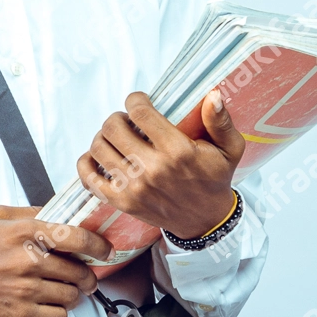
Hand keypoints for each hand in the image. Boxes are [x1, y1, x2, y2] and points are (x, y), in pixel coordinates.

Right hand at [0, 205, 112, 316]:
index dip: (97, 244)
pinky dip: (59, 312)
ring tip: (64, 289)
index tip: (105, 249)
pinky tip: (49, 304)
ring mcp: (24, 290)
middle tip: (83, 275)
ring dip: (73, 293)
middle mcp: (27, 260)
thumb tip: (59, 214)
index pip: (75, 237)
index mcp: (23, 232)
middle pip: (79, 271)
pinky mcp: (19, 314)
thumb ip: (30, 213)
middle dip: (86, 274)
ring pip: (72, 296)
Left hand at [76, 89, 243, 239]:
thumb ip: (221, 121)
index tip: (139, 101)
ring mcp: (134, 188)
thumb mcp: (230, 149)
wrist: (205, 221)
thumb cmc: (215, 179)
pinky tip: (98, 156)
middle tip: (128, 122)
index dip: (135, 99)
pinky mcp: (121, 202)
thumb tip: (212, 95)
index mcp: (178, 151)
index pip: (140, 112)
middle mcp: (152, 169)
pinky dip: (86, 162)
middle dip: (118, 117)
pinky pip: (89, 177)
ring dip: (104, 136)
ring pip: (98, 147)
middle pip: (113, 127)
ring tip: (117, 138)